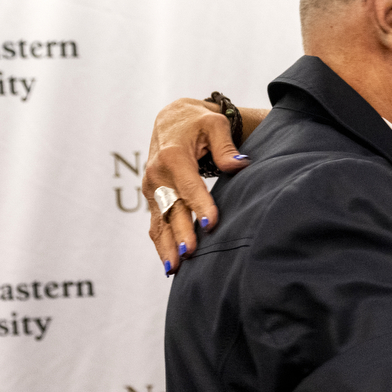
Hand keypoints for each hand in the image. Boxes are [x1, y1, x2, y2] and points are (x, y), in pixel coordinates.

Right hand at [142, 98, 249, 273]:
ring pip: (158, 222)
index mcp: (173, 156)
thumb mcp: (214, 125)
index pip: (189, 185)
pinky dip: (161, 245)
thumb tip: (239, 164)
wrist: (172, 121)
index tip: (211, 223)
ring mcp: (152, 190)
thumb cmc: (198, 123)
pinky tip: (170, 266)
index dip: (200, 205)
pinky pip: (155, 225)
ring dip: (166, 246)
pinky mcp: (152, 200)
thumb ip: (225, 145)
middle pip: (171, 208)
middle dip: (180, 231)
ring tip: (175, 269)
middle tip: (191, 252)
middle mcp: (157, 175)